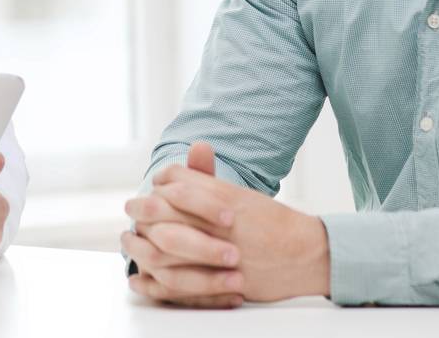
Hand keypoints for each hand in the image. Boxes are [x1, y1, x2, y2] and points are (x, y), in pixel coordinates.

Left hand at [123, 141, 329, 306]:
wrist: (309, 255)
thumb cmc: (275, 224)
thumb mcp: (242, 196)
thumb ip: (210, 180)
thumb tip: (189, 154)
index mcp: (225, 196)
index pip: (177, 181)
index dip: (161, 182)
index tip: (155, 187)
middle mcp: (220, 223)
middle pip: (163, 210)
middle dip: (141, 210)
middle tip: (132, 210)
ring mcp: (220, 253)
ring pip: (164, 247)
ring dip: (140, 245)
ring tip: (130, 241)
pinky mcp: (221, 281)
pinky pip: (177, 283)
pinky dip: (153, 282)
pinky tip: (140, 276)